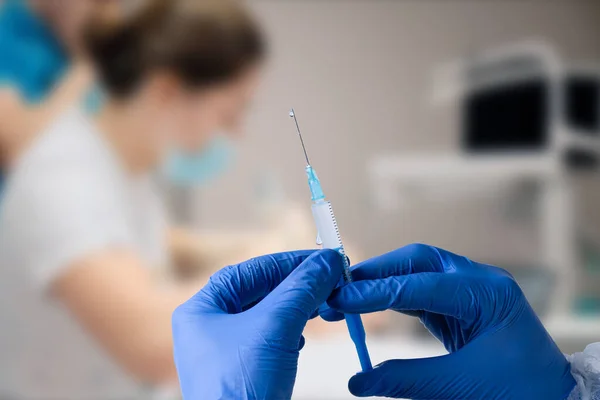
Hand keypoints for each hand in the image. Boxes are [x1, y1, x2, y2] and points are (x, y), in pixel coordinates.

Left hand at [172, 249, 343, 399]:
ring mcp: (226, 352)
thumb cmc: (239, 390)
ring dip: (298, 308)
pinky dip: (293, 333)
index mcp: (201, 310)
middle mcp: (210, 328)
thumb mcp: (274, 329)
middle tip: (329, 279)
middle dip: (297, 286)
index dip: (288, 262)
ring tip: (323, 304)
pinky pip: (271, 340)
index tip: (321, 259)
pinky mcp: (244, 372)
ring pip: (268, 316)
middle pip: (260, 292)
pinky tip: (305, 337)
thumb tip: (326, 261)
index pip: (250, 271)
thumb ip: (301, 289)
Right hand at [325, 244, 575, 399]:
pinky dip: (393, 297)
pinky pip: (421, 291)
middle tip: (339, 288)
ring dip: (381, 282)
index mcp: (487, 294)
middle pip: (417, 261)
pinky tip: (370, 304)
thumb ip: (406, 379)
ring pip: (416, 271)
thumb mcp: (461, 386)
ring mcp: (471, 289)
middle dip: (376, 272)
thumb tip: (358, 381)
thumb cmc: (519, 392)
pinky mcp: (462, 303)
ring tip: (347, 296)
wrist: (554, 399)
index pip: (419, 285)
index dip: (375, 292)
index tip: (341, 298)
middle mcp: (479, 281)